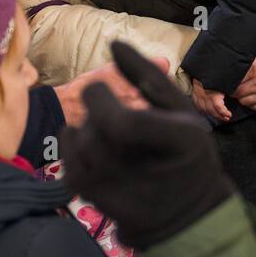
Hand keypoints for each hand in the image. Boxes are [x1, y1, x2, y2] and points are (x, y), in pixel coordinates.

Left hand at [60, 41, 231, 250]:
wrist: (186, 212)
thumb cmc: (184, 152)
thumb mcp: (180, 109)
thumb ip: (148, 75)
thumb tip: (114, 44)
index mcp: (180, 140)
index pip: (121, 123)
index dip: (102, 99)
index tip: (102, 87)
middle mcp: (149, 169)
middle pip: (97, 127)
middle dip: (98, 109)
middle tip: (115, 114)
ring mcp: (120, 188)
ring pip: (81, 141)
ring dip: (87, 127)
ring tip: (110, 134)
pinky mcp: (98, 199)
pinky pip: (70, 161)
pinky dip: (74, 145)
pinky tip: (95, 148)